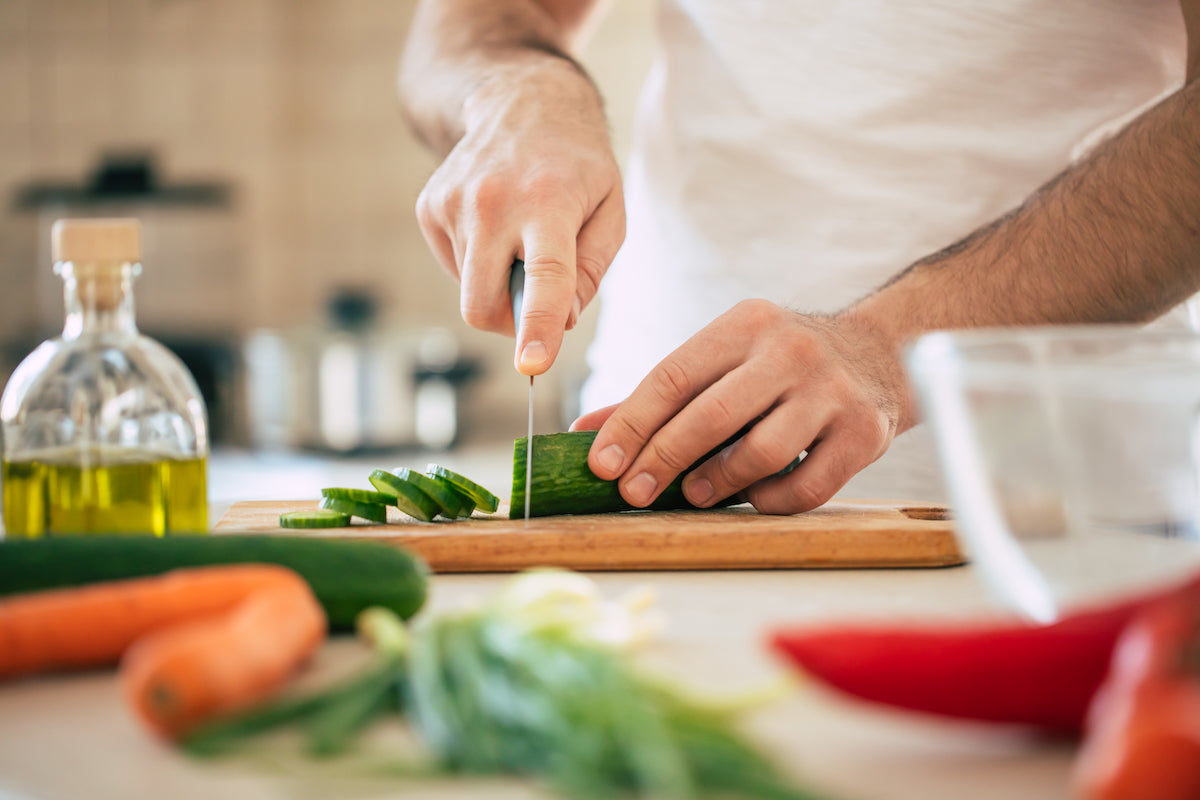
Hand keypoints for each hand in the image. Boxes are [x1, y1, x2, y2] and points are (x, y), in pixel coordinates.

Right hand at [415, 62, 625, 374]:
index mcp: (548, 202)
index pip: (543, 277)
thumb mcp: (611, 210)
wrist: (521, 103)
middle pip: (483, 303)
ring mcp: (453, 203)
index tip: (533, 365)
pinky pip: (455, 268)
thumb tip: (563, 321)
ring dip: (499, 282)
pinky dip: (480, 263)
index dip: (538, 327)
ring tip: (521, 236)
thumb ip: (593, 272)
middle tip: (538, 304)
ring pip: (471, 290)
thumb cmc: (578, 165)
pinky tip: (497, 225)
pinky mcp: (430, 208)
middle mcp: (493, 202)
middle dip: (510, 325)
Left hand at [575, 300, 912, 513]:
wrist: (878, 354)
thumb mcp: (723, 360)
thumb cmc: (778, 366)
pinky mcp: (863, 432)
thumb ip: (658, 397)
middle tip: (633, 492)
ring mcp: (832, 392)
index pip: (673, 376)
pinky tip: (752, 497)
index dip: (631, 424)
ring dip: (717, 482)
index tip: (601, 463)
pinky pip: (806, 486)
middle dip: (662, 460)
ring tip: (695, 494)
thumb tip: (583, 436)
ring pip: (760, 453)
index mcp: (744, 325)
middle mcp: (790, 351)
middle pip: (711, 416)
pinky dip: (769, 500)